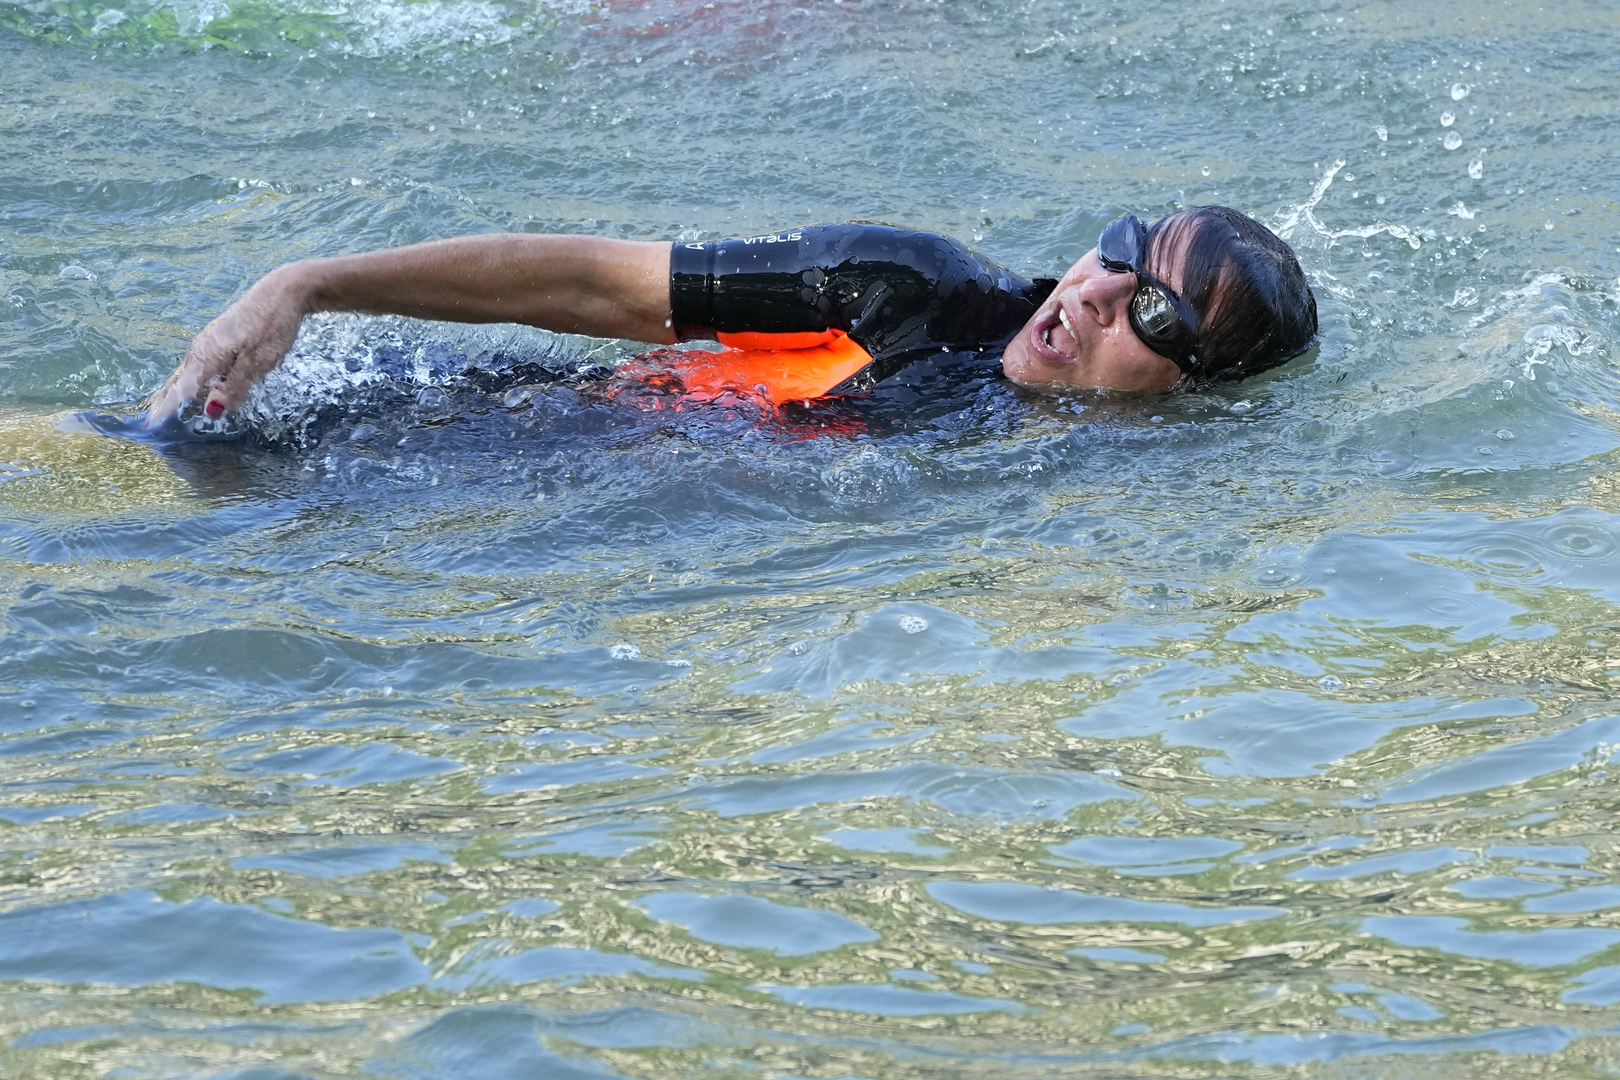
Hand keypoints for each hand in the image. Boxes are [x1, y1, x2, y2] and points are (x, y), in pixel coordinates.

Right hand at [142, 265, 311, 428]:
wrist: (283, 292)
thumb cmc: (272, 326)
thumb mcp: (258, 362)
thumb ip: (234, 386)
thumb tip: (211, 411)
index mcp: (207, 355)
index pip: (182, 389)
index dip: (167, 409)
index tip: (151, 427)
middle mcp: (201, 348)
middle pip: (182, 382)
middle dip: (170, 404)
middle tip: (155, 425)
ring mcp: (209, 342)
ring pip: (191, 373)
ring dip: (182, 394)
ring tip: (171, 413)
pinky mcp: (220, 339)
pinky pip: (202, 366)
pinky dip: (196, 381)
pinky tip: (199, 390)